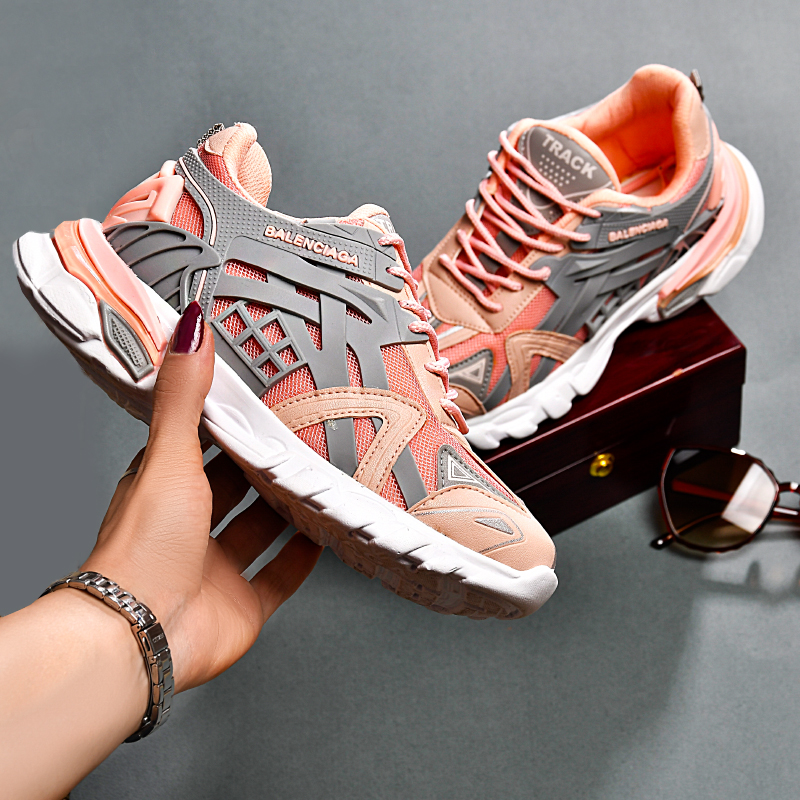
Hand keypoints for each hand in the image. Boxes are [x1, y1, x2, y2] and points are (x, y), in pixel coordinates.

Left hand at [83, 301, 321, 691]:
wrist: (143, 634)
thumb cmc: (144, 548)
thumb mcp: (169, 457)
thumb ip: (185, 395)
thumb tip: (190, 328)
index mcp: (164, 491)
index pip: (198, 448)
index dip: (225, 426)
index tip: (256, 404)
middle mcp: (189, 530)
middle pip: (234, 490)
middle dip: (264, 467)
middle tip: (299, 442)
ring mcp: (217, 570)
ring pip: (259, 531)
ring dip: (286, 511)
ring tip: (318, 483)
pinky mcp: (242, 605)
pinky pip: (280, 576)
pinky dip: (301, 558)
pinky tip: (322, 539)